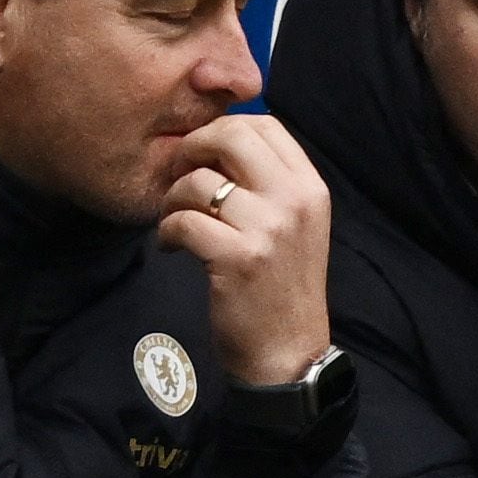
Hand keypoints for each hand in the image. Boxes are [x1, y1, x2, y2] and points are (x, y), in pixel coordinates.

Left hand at [157, 115, 334, 387]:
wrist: (288, 353)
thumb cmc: (282, 287)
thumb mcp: (294, 226)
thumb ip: (268, 183)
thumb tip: (216, 142)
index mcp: (310, 187)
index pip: (265, 124)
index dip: (223, 130)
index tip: (205, 156)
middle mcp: (295, 200)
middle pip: (232, 135)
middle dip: (193, 148)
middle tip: (181, 174)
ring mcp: (268, 229)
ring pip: (199, 182)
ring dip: (173, 198)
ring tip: (175, 221)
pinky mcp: (238, 258)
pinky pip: (183, 222)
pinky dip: (167, 232)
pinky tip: (172, 247)